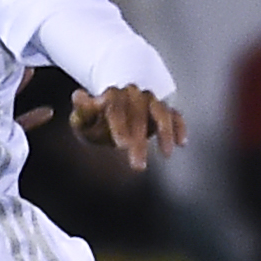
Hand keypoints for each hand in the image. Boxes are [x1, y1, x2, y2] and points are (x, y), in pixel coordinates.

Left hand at [68, 85, 184, 169]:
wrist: (110, 116)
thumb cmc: (96, 122)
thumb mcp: (83, 120)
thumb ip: (83, 111)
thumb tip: (79, 96)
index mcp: (112, 96)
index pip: (117, 108)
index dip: (120, 125)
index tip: (122, 145)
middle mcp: (133, 94)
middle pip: (139, 113)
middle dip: (140, 139)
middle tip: (138, 165)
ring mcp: (150, 101)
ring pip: (160, 111)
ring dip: (165, 132)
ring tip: (167, 153)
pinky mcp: (163, 110)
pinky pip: (175, 114)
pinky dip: (179, 127)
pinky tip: (181, 143)